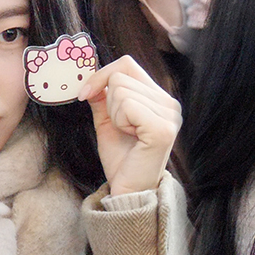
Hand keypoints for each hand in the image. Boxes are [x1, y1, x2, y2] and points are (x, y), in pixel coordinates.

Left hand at [76, 56, 181, 195]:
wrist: (128, 190)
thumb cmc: (121, 159)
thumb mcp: (107, 121)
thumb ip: (102, 97)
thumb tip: (92, 78)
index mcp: (160, 98)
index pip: (127, 64)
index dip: (102, 75)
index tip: (85, 94)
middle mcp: (170, 104)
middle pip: (121, 75)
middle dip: (108, 102)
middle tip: (120, 128)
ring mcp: (170, 115)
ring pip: (121, 90)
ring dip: (114, 115)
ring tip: (127, 134)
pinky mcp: (162, 128)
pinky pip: (128, 105)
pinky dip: (120, 121)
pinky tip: (131, 137)